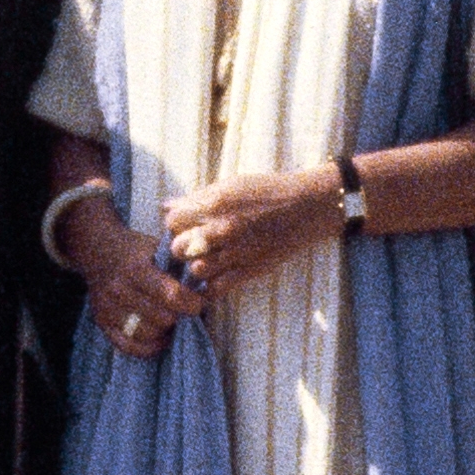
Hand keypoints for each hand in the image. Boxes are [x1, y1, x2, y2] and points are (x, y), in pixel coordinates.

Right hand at [57, 191, 206, 361]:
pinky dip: (148, 347)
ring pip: (148, 334)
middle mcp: (119, 290)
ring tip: (171, 321)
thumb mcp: (159, 247)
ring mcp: (107, 308)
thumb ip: (182, 264)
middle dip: (179, 317)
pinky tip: (159, 338)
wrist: (98, 250)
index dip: (192, 303)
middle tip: (185, 312)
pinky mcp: (102, 322)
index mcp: (136, 269)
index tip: (199, 303)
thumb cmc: (137, 249)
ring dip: (165, 332)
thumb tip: (210, 284)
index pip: (172, 295)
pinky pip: (128, 346)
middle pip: (163, 318)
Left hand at [162, 165, 344, 296]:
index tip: (186, 225)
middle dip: (182, 246)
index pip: (172, 221)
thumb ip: (197, 198)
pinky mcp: (250, 271)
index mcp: (215, 205)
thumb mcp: (231, 185)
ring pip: (196, 270)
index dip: (176, 224)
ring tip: (208, 259)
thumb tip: (166, 206)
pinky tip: (217, 275)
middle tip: (194, 244)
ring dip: (198, 265)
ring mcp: (236, 253)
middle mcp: (222, 230)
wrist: (308, 208)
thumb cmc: (268, 192)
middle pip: (178, 248)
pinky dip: (212, 285)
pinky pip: (216, 288)